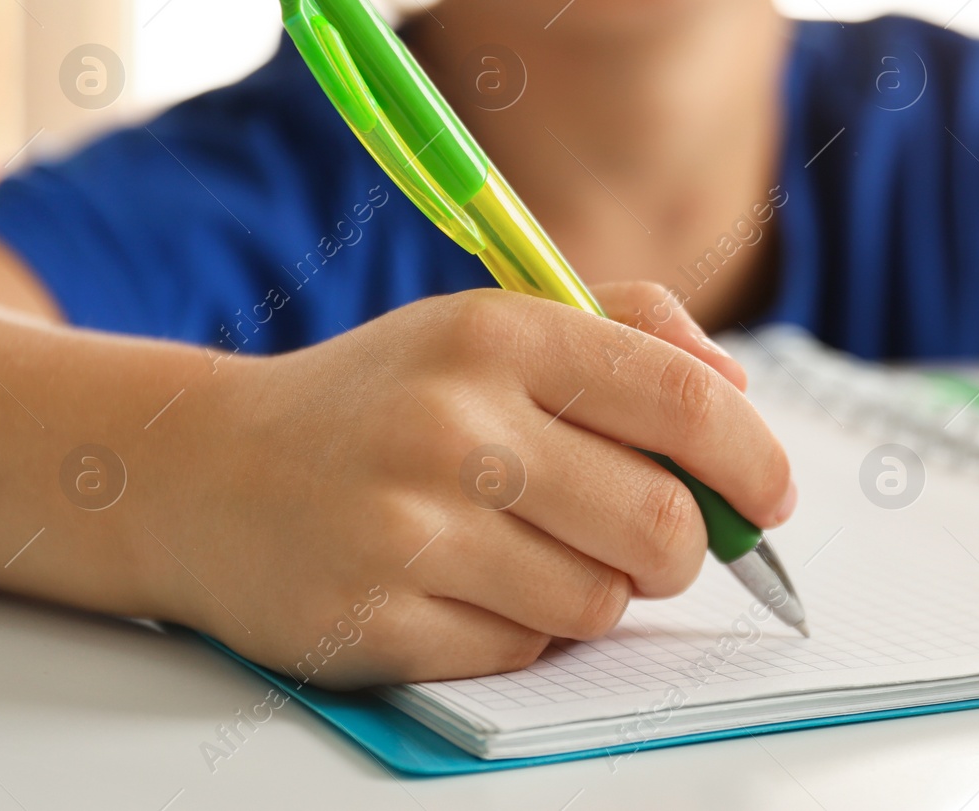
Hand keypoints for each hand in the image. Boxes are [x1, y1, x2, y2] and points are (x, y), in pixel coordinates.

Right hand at [143, 282, 792, 686]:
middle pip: (663, 525)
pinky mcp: (376, 620)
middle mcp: (454, 423)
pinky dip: (521, 629)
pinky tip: (464, 584)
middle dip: (685, 547)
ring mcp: (409, 528)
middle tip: (655, 539)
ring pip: (601, 601)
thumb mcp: (492, 327)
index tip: (771, 495)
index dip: (754, 459)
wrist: (207, 472)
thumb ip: (628, 331)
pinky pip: (523, 652)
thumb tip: (736, 389)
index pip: (683, 401)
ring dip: (593, 588)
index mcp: (499, 334)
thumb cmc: (383, 400)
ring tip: (526, 548)